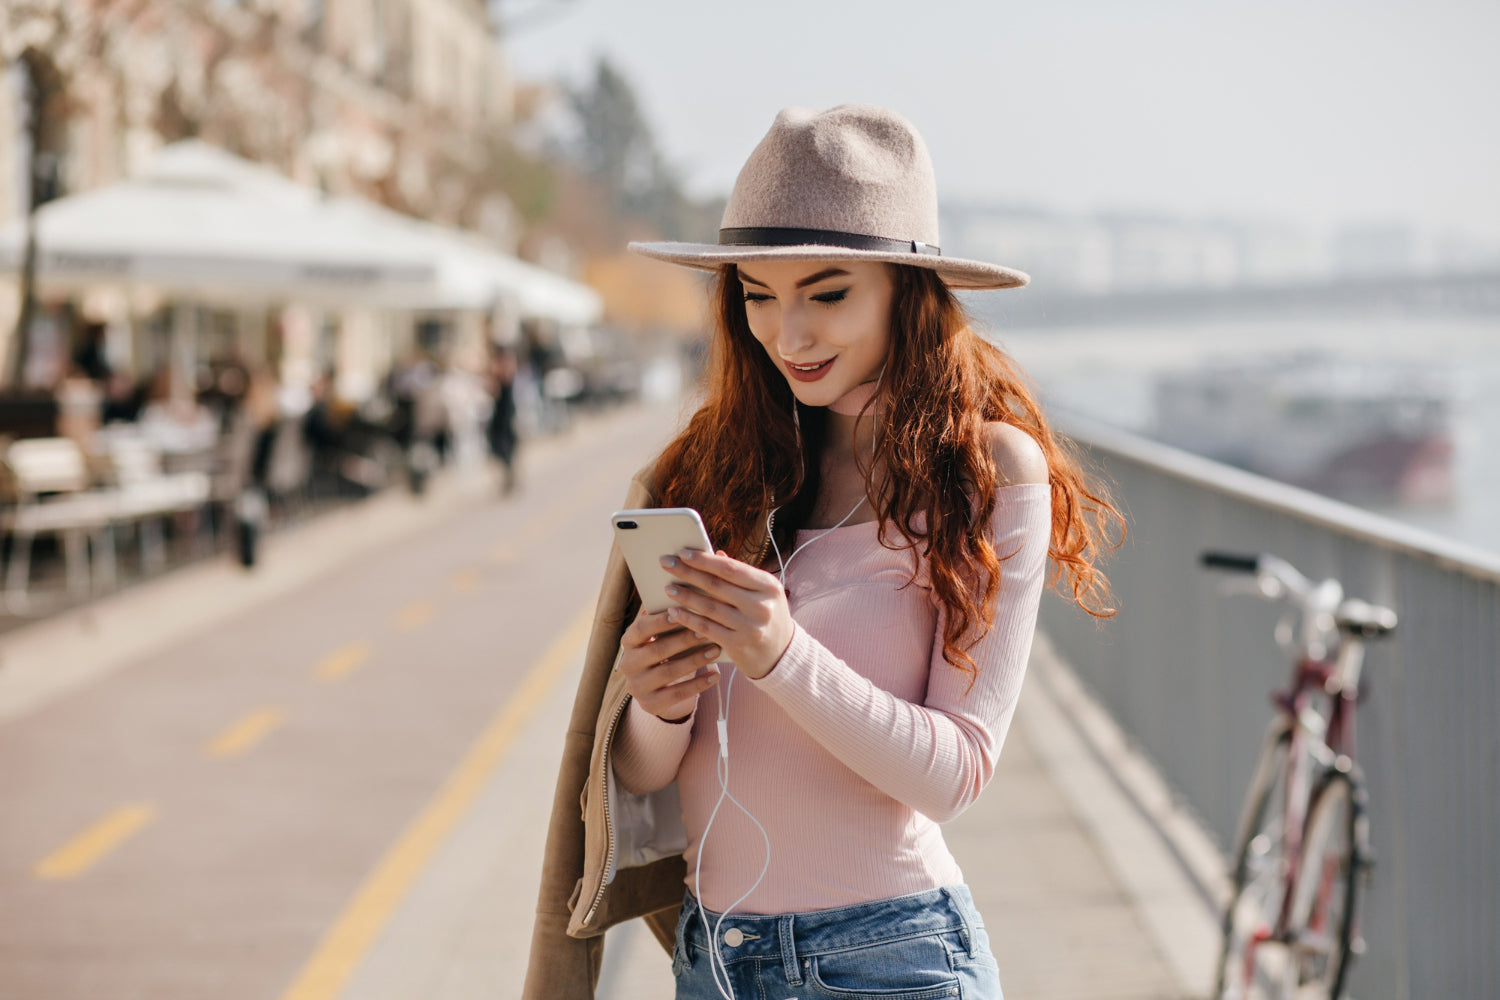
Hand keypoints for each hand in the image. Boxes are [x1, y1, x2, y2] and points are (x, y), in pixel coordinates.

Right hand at [617, 609, 721, 722]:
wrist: (656, 689)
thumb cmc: (664, 651)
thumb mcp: (660, 637)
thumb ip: (668, 622)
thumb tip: (689, 602)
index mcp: (628, 642)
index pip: (640, 629)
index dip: (659, 621)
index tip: (681, 613)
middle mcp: (628, 664)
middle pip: (657, 650)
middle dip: (684, 640)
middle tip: (707, 632)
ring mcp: (637, 686)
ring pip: (668, 672)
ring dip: (695, 660)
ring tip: (716, 650)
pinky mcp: (649, 704)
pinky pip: (677, 694)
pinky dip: (698, 684)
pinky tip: (716, 674)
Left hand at [659, 548, 793, 679]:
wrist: (782, 655)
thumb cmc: (767, 617)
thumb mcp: (762, 593)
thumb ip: (740, 575)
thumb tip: (715, 554)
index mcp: (768, 586)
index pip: (731, 568)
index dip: (704, 560)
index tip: (683, 553)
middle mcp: (761, 605)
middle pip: (717, 585)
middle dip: (688, 572)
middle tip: (666, 563)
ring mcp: (750, 626)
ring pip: (709, 607)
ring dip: (685, 596)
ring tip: (668, 588)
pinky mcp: (738, 644)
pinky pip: (707, 628)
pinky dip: (688, 619)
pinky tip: (674, 612)